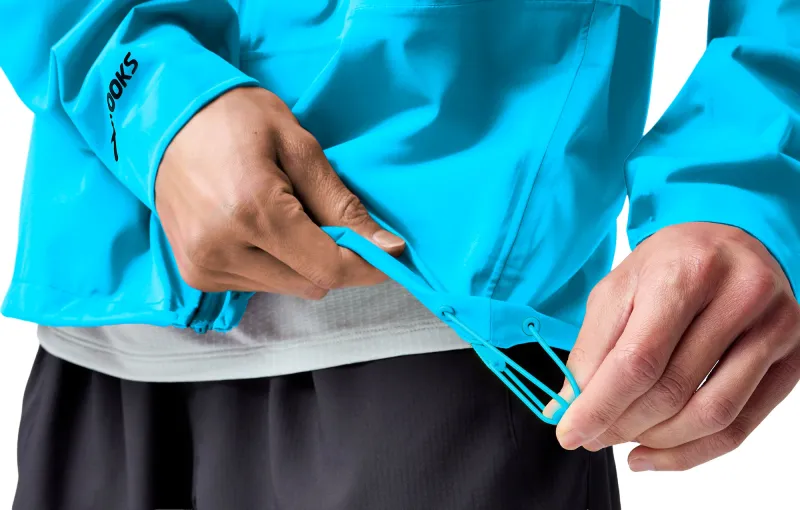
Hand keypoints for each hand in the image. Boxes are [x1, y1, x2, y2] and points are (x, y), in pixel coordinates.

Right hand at [155, 87, 403, 297]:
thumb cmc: (233, 118)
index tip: (388, 252)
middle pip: (311, 283)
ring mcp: (204, 267)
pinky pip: (259, 285)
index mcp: (253, 212)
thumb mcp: (298, 145)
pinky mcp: (195, 275)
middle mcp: (223, 250)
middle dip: (332, 255)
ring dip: (301, 260)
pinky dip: (274, 263)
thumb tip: (387, 247)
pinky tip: (258, 226)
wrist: (161, 116)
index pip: (328, 267)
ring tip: (282, 212)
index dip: (366, 265)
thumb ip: (340, 202)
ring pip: (288, 287)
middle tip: (324, 213)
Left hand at [550, 222, 799, 470]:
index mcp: (686, 272)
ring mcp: (776, 329)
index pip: (638, 359)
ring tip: (622, 441)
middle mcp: (740, 296)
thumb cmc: (669, 265)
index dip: (600, 405)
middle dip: (623, 424)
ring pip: (711, 415)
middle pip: (673, 390)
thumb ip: (592, 349)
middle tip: (593, 436)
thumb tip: (566, 409)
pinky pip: (741, 426)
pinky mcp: (793, 358)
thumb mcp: (619, 290)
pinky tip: (655, 451)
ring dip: (657, 441)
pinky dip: (692, 451)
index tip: (569, 432)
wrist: (733, 240)